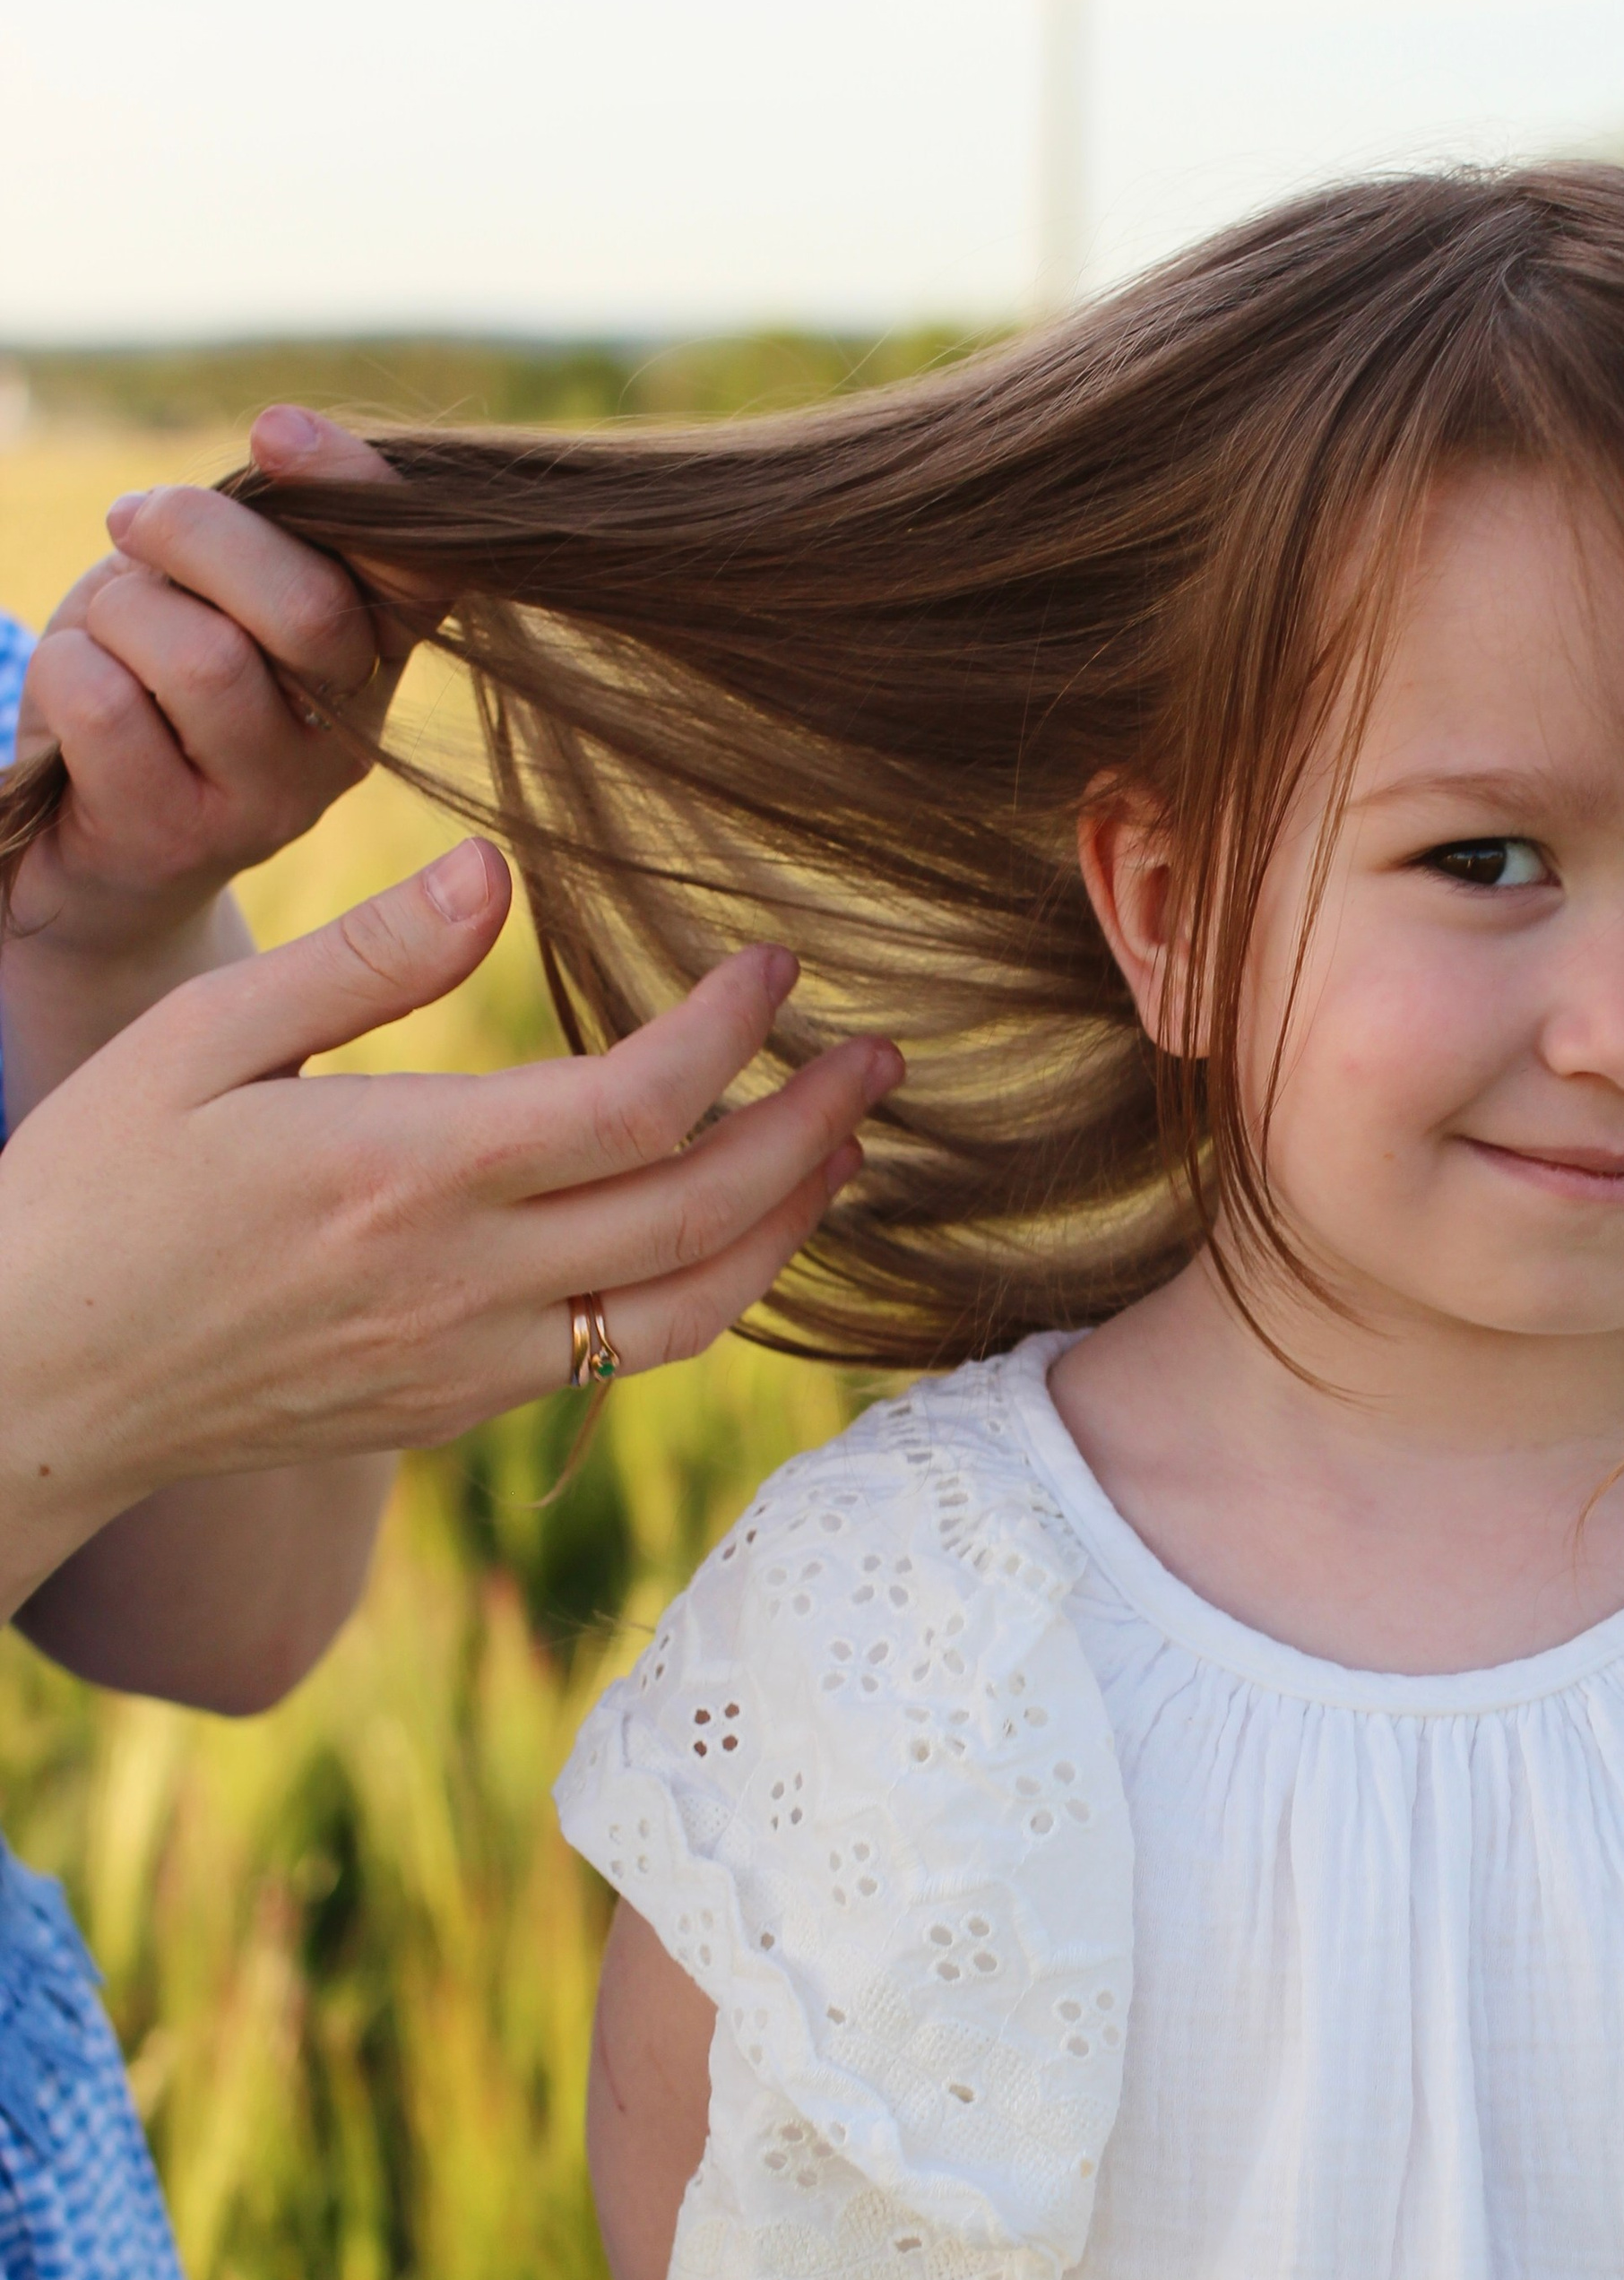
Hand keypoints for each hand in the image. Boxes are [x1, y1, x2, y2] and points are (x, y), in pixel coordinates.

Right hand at [0, 836, 897, 1617]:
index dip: (734, 1029)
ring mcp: (472, 1363)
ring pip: (693, 1311)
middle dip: (815, 1129)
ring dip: (790, 1227)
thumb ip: (361, 960)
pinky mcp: (459, 1409)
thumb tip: (494, 870)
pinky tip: (728, 1232)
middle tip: (882, 1058)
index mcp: (409, 1171)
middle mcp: (465, 1283)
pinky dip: (707, 1293)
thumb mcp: (198, 1040)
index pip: (640, 1099)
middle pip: (706, 1211)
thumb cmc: (94, 1187)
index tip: (777, 962)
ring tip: (845, 1153)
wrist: (34, 1384)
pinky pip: (624, 1357)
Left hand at [11, 408, 408, 979]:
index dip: (354, 487)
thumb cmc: (153, 678)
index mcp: (374, 660)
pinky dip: (64, 669)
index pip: (417, 569)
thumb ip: (260, 528)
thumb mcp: (212, 586)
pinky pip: (106, 704)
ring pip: (201, 657)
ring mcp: (272, 801)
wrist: (86, 835)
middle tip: (135, 525)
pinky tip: (75, 693)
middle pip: (306, 608)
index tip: (272, 431)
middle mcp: (348, 738)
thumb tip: (275, 439)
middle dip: (194, 533)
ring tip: (105, 633)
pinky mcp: (180, 838)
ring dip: (120, 612)